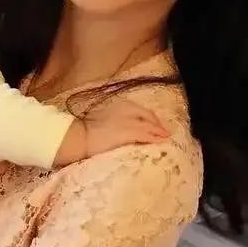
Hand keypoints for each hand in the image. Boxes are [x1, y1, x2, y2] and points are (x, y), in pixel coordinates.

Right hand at [54, 99, 168, 164]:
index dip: (150, 118)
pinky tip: (160, 142)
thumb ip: (114, 118)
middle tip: (164, 132)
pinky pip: (147, 135)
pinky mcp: (130, 132)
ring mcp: (130, 121)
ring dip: (159, 132)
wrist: (81, 136)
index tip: (154, 124)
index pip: (141, 110)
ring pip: (150, 126)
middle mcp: (128, 109)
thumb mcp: (102, 117)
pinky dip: (155, 138)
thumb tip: (119, 125)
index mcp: (120, 104)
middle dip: (157, 124)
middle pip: (148, 116)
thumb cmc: (86, 128)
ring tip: (166, 138)